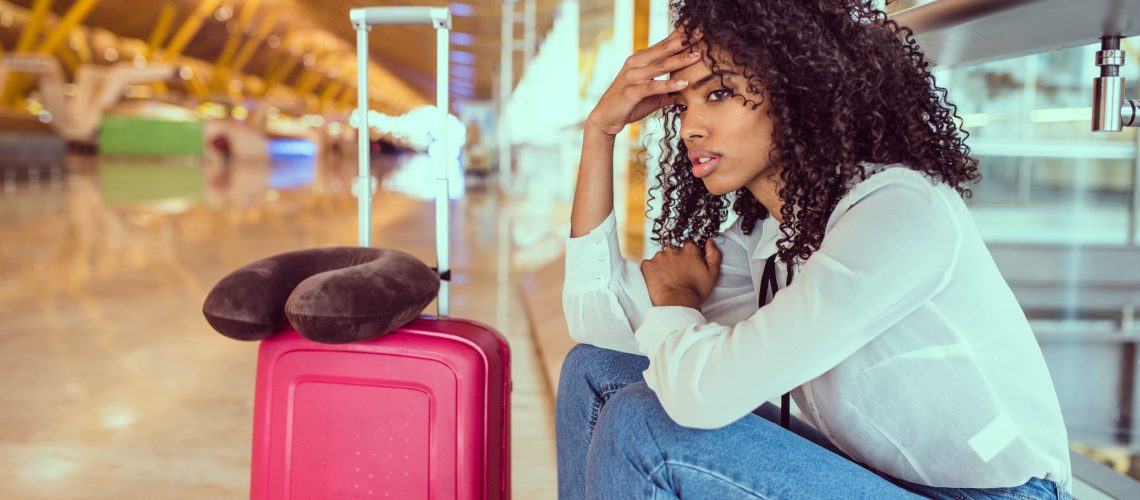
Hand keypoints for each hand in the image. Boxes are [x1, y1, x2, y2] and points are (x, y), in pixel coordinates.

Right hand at [585, 26, 702, 137]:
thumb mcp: (653, 95)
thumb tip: (689, 92)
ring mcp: (632, 76)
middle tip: (701, 33)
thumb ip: (669, 91)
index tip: (697, 29)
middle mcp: (636, 63)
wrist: (606, 117)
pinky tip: (683, 83)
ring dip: (679, 60)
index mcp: (641, 59)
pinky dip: (668, 85)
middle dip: (683, 41)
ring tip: (697, 56)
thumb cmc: (630, 104)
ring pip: (659, 66)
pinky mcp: (631, 91)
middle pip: (663, 50)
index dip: (680, 36)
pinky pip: (652, 86)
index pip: (663, 45)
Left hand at [641, 239, 721, 308]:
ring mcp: (659, 257)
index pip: (688, 245)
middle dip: (676, 259)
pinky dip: (652, 270)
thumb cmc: (695, 292)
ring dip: (664, 264)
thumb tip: (710, 242)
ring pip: (661, 257)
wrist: (677, 303)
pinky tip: (658, 280)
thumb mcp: (712, 274)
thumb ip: (714, 255)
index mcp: (689, 250)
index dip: (689, 256)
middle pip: (674, 250)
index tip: (689, 265)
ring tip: (668, 278)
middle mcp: (673, 250)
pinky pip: (649, 264)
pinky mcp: (648, 266)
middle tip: (678, 274)